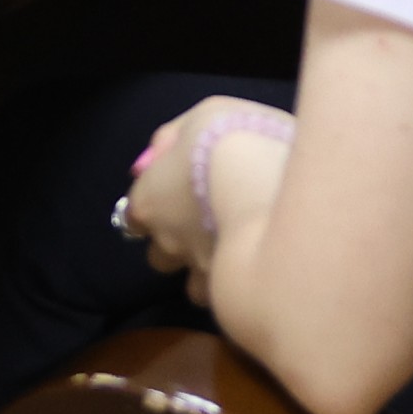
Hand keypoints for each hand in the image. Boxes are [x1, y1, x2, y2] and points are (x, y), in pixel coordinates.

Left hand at [127, 97, 293, 300]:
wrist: (280, 188)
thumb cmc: (235, 141)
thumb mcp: (203, 115)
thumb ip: (173, 139)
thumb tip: (155, 157)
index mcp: (152, 200)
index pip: (132, 215)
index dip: (152, 209)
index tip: (172, 200)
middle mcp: (169, 242)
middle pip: (158, 258)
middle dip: (177, 247)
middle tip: (208, 226)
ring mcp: (201, 272)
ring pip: (192, 288)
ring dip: (206, 273)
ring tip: (237, 252)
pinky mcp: (236, 293)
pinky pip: (228, 298)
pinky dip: (236, 286)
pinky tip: (258, 267)